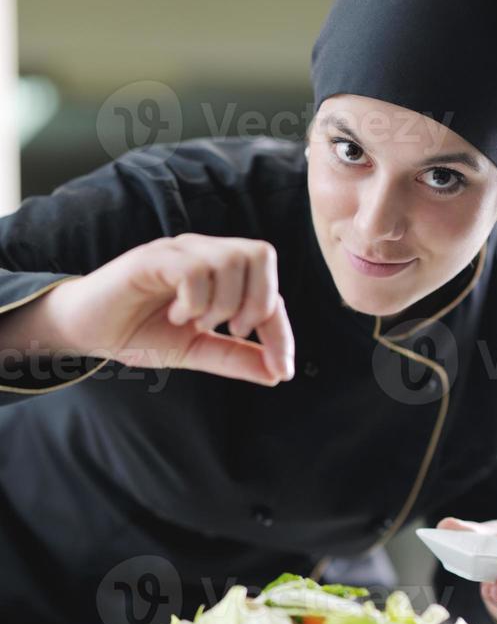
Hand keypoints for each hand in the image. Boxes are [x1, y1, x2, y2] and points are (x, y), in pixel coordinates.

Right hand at [46, 234, 294, 386]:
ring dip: (223, 302)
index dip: (281, 329)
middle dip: (258, 302)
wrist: (88, 331)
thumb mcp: (196, 350)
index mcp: (220, 272)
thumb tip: (277, 372)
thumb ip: (235, 357)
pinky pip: (193, 269)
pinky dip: (195, 300)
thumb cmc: (140, 333)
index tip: (281, 368)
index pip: (270, 287)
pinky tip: (177, 315)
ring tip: (198, 323)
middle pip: (260, 254)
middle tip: (233, 331)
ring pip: (230, 259)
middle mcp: (203, 253)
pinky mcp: (151, 258)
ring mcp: (178, 251)